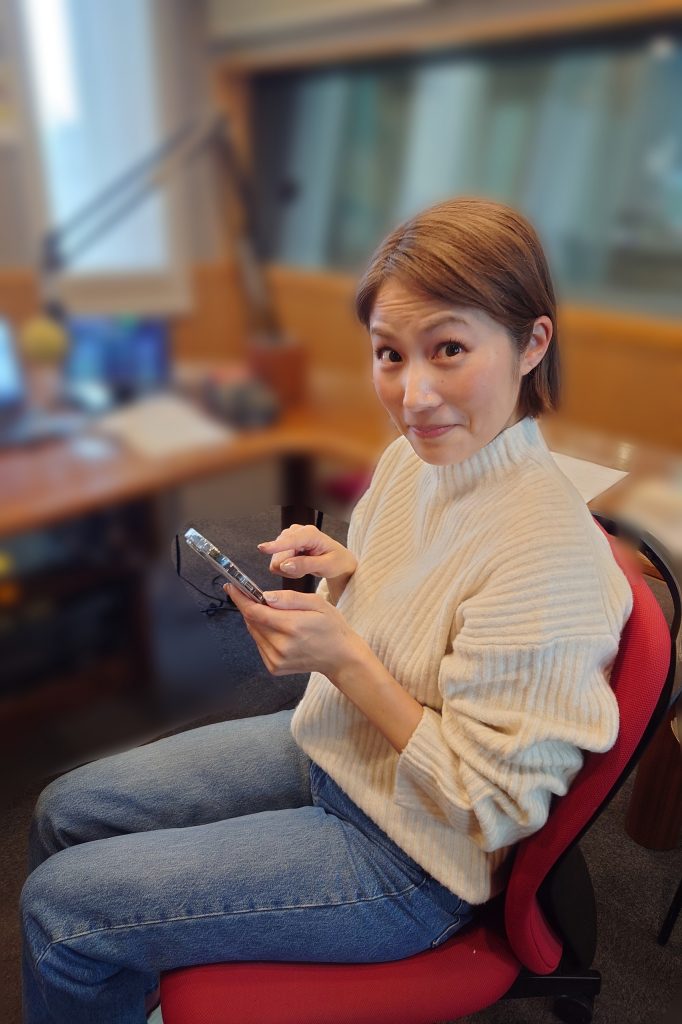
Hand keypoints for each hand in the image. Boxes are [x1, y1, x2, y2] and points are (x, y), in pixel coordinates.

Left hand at [226, 583, 365, 679]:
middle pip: (252, 622)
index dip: (240, 598)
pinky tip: (278, 630)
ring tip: (274, 615)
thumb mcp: (317, 603)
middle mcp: (281, 646)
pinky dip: (263, 634)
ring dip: (257, 621)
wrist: (340, 657)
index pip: (255, 611)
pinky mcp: (274, 667)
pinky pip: (260, 645)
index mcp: (292, 626)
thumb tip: (265, 596)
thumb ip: (290, 598)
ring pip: (254, 633)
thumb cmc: (331, 626)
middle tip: (255, 597)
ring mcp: (276, 659)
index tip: (230, 587)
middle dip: (250, 607)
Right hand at [257, 524, 356, 582]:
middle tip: (306, 571)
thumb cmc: (336, 561)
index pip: (290, 540)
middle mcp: (297, 532)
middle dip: (290, 567)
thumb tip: (285, 565)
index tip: (262, 548)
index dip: (276, 545)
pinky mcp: (284, 545)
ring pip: (277, 560)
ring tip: (305, 568)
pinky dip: (288, 569)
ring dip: (289, 569)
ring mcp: (289, 538)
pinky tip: (299, 567)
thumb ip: (306, 565)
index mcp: (310, 534)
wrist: (337, 561)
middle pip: (280, 553)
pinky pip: (277, 563)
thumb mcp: (327, 565)